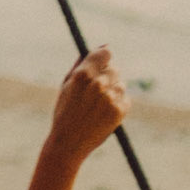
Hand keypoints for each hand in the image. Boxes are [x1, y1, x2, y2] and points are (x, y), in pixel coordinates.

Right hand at [46, 46, 127, 162]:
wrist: (68, 143)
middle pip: (114, 69)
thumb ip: (83, 64)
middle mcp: (98, 84)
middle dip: (108, 76)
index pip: (105, 54)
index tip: (102, 64)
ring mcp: (110, 98)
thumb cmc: (65, 111)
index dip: (104, 59)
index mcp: (83, 74)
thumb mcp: (67, 85)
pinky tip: (105, 113)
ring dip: (113, 91)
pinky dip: (118, 104)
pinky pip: (125, 99)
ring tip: (99, 105)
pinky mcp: (119, 111)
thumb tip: (102, 47)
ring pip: (120, 84)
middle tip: (97, 91)